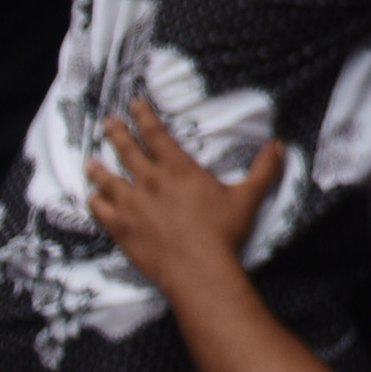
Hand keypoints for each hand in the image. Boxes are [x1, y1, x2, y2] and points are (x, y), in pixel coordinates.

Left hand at [85, 103, 285, 288]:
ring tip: (91, 162)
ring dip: (99, 168)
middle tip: (108, 122)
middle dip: (116, 133)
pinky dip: (95, 201)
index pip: (156, 134)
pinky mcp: (120, 227)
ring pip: (107, 179)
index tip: (135, 103)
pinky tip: (93, 198)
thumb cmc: (223, 233)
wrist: (197, 268)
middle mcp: (150, 181)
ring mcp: (131, 204)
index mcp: (179, 169)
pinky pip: (99, 209)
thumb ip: (264, 170)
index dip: (144, 116)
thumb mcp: (248, 198)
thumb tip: (279, 145)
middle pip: (127, 150)